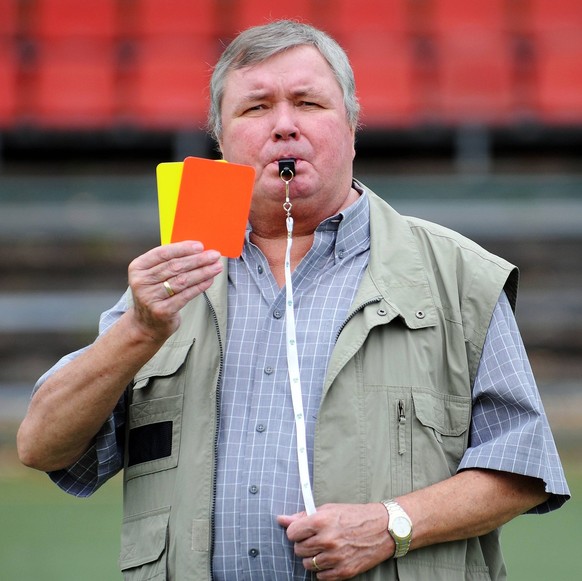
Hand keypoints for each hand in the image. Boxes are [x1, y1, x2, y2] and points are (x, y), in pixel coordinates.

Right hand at [127, 241, 222, 338]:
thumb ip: (169, 262)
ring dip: (202, 272)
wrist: (146, 324)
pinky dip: (199, 286)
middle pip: (174, 266)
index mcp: (138, 268)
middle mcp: (141, 282)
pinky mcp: (162, 311)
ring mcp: (150, 298)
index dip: (183, 248)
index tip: (200, 246)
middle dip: (198, 260)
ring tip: (216, 267)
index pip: (162, 253)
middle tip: (214, 255)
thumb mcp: (154, 276)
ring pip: (182, 280)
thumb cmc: (155, 294)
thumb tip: (198, 250)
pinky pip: (186, 295)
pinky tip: (209, 280)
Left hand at [277, 503, 392, 579]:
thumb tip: (282, 519)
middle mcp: (327, 540)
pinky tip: (332, 558)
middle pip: (298, 549)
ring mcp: (335, 558)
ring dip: (313, 557)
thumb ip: (303, 516)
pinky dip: (323, 569)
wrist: (383, 529)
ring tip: (325, 548)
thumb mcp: (329, 509)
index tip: (302, 530)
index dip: (296, 531)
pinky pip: (320, 577)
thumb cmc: (355, 516)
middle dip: (304, 544)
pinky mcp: (343, 572)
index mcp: (321, 521)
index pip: (292, 533)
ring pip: (307, 564)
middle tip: (316, 538)